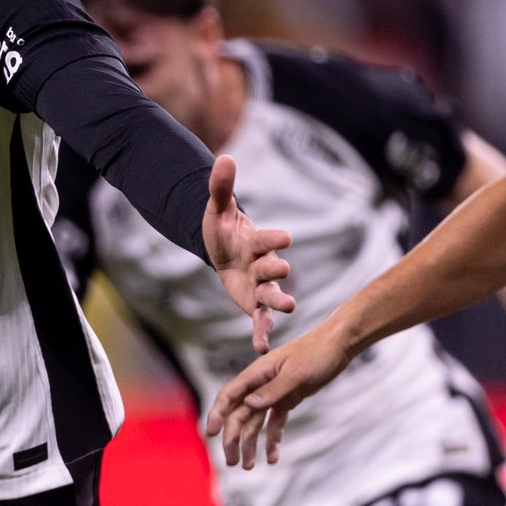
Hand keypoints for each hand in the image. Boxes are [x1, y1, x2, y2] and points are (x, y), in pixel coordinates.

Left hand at [200, 154, 292, 351]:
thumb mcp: (217, 209)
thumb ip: (221, 187)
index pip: (267, 240)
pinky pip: (260, 320)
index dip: (274, 239)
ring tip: (288, 306)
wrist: (222, 249)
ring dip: (279, 300)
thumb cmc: (223, 229)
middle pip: (273, 268)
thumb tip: (224, 157)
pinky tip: (260, 348)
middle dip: (277, 269)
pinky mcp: (254, 305)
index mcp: (257, 242)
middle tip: (283, 271)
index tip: (285, 239)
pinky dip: (262, 333)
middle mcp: (264, 264)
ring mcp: (261, 286)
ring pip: (273, 294)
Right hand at [204, 323, 350, 468]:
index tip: (211, 433)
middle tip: (233, 462)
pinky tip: (273, 458)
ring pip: (255, 422)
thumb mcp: (297, 373)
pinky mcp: (287, 400)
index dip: (218, 413)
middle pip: (240, 414)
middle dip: (233, 438)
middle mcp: (261, 384)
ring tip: (248, 466)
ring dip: (249, 444)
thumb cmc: (316, 353)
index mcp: (258, 373)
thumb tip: (249, 404)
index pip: (230, 394)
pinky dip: (272, 440)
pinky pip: (275, 423)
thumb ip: (273, 390)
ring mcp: (273, 393)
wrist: (338, 345)